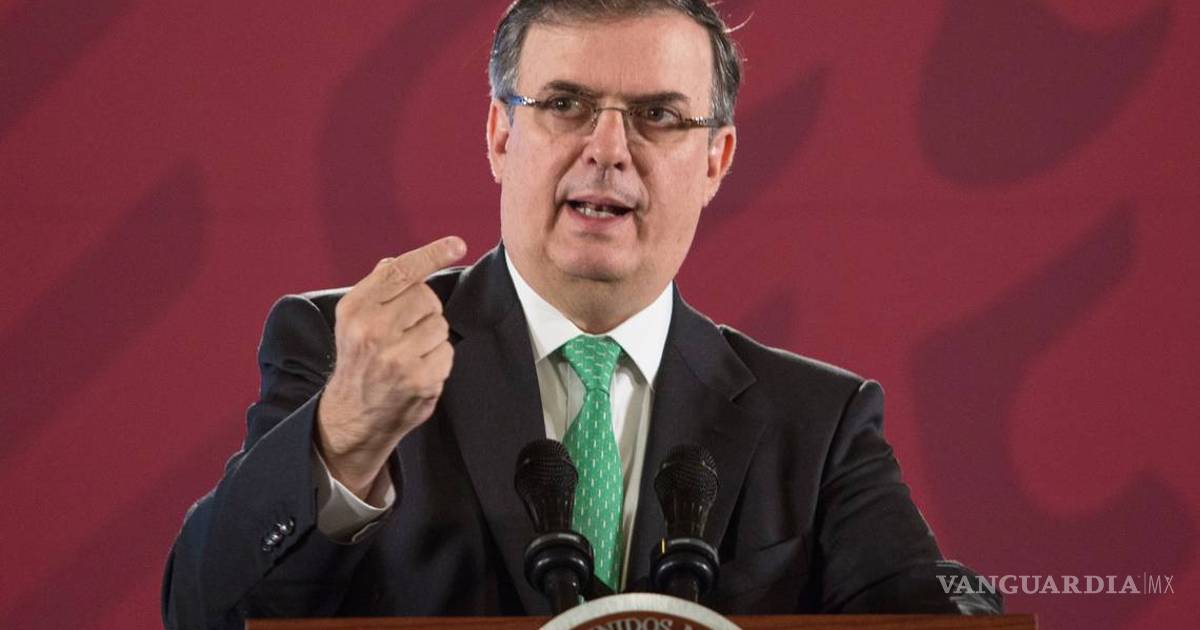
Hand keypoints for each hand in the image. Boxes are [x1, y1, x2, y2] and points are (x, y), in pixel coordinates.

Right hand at [316, 236, 466, 498]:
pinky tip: (418, 372)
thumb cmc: (359, 361)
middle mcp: (372, 330)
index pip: (400, 271)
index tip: (456, 244)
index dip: (432, 254)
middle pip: (427, 298)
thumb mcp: (354, 322)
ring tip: (409, 355)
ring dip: (432, 338)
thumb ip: (377, 290)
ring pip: (440, 325)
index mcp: (355, 309)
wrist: (353, 416)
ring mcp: (396, 357)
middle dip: (425, 312)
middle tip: (406, 333)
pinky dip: (439, 361)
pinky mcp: (419, 379)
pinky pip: (447, 352)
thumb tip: (397, 262)